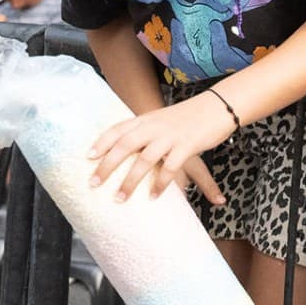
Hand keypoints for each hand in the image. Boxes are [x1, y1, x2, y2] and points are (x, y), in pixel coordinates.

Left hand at [87, 93, 231, 203]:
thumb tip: (129, 146)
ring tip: (119, 198)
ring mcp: (170, 136)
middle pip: (124, 146)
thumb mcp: (163, 119)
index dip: (101, 143)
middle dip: (107, 166)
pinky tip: (154, 195)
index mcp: (146, 119)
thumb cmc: (190, 116)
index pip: (117, 130)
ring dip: (130, 181)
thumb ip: (146, 130)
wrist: (218, 106)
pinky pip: (170, 167)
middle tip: (94, 183)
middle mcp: (154, 127)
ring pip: (144, 160)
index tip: (88, 157)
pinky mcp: (187, 146)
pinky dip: (160, 183)